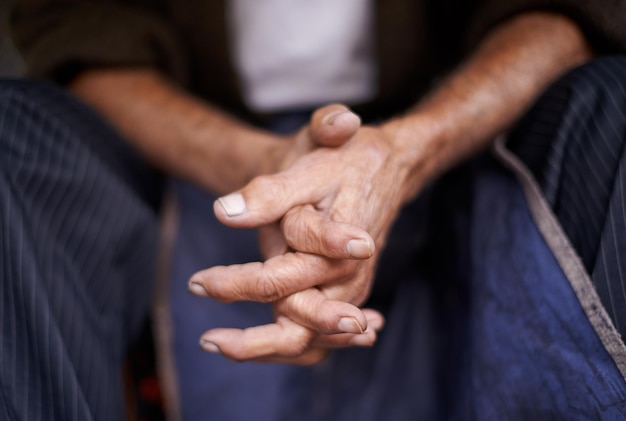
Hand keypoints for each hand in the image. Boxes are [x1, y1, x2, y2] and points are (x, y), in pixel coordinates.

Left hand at [190, 122, 415, 361]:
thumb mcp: (308, 168)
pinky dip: (290, 346)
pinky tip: (257, 350)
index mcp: (339, 249)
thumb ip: (269, 194)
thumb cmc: (345, 163)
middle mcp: (348, 278)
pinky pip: (319, 336)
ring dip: (266, 349)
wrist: (384, 167)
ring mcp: (350, 291)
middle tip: (207, 338)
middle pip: (298, 326)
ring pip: (310, 341)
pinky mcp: (346, 295)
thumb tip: (223, 212)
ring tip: (220, 346)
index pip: (280, 280)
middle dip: (250, 339)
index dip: (235, 284)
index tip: (197, 283)